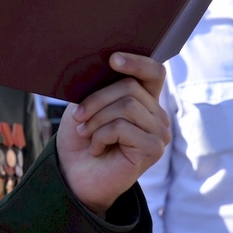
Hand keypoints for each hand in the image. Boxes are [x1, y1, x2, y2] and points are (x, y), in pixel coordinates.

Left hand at [56, 52, 169, 216]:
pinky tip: (97, 148)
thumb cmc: (80, 137)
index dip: (136, 62)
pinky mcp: (153, 149)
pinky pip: (123, 127)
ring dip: (96, 119)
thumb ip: (100, 87)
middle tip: (78, 117)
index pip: (153, 72)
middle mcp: (156, 115)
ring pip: (126, 105)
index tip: (112, 59)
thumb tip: (108, 65)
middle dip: (96, 100)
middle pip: (130, 87)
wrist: (73, 173)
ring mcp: (159, 133)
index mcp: (143, 99)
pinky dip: (101, 136)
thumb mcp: (86, 104)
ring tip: (86, 133)